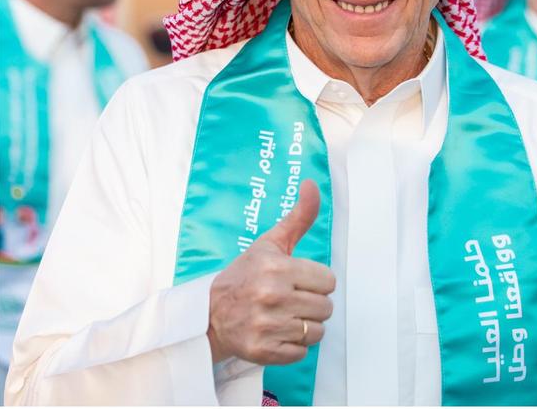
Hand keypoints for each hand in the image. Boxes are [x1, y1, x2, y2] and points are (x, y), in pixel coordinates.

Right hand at [206, 179, 334, 365]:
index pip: (328, 281)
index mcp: (276, 268)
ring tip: (283, 317)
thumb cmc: (242, 277)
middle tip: (288, 300)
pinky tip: (276, 332)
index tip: (295, 281)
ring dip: (305, 326)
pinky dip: (293, 346)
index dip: (314, 281)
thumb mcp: (268, 244)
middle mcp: (272, 296)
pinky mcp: (264, 350)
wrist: (208, 314)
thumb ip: (297, 217)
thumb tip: (312, 185)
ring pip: (318, 331)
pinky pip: (302, 352)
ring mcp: (268, 326)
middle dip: (311, 304)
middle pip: (326, 307)